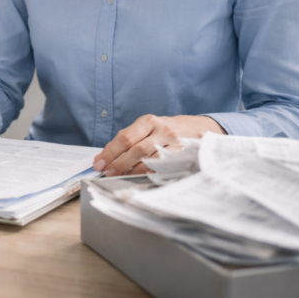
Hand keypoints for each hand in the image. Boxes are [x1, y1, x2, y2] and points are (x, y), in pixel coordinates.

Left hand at [93, 114, 225, 176]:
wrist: (200, 128)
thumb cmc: (167, 130)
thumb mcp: (149, 127)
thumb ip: (129, 139)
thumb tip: (105, 156)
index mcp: (148, 121)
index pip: (125, 137)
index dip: (109, 152)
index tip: (98, 163)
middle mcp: (161, 130)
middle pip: (136, 149)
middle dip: (118, 164)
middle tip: (107, 173)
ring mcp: (174, 142)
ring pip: (149, 159)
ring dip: (132, 171)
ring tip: (120, 177)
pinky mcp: (184, 154)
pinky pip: (164, 166)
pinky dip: (150, 173)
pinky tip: (141, 177)